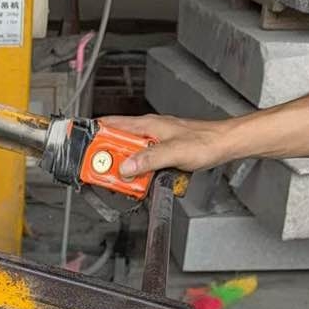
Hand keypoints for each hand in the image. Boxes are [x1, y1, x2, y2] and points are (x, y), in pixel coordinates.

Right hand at [99, 113, 230, 178]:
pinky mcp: (161, 154)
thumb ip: (148, 159)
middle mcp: (148, 132)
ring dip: (125, 170)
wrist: (224, 145)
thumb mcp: (174, 152)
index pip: (111, 125)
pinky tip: (143, 182)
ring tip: (125, 183)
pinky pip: (143, 164)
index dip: (94, 135)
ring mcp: (154, 143)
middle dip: (108, 160)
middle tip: (104, 175)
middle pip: (117, 144)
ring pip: (129, 156)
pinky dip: (139, 174)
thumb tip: (126, 167)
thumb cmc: (205, 141)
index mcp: (147, 125)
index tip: (84, 150)